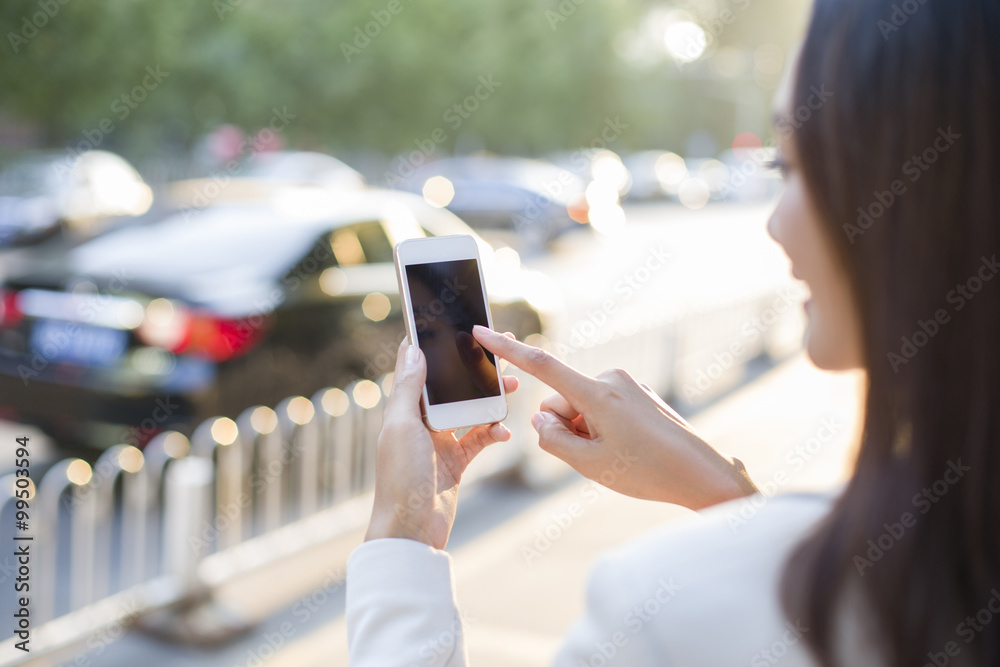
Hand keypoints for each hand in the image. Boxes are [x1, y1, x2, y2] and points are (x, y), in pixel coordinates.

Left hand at [365, 337, 518, 548]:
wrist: (410, 531)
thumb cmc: (400, 478)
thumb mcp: (402, 427)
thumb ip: (409, 389)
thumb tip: (413, 349)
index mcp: (404, 409)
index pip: (420, 368)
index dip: (438, 346)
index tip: (459, 324)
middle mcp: (421, 422)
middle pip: (452, 386)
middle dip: (476, 369)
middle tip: (502, 351)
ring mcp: (439, 442)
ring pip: (471, 410)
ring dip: (492, 399)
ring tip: (514, 388)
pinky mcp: (455, 462)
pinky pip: (480, 439)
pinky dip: (494, 433)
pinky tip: (504, 434)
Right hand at [472, 325, 757, 509]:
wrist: (701, 472)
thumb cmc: (647, 471)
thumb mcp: (589, 464)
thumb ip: (553, 439)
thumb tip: (540, 419)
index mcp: (596, 393)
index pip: (541, 366)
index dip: (508, 350)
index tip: (483, 332)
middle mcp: (611, 380)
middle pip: (561, 400)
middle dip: (565, 426)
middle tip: (592, 458)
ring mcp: (627, 385)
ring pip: (582, 406)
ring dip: (586, 430)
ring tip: (616, 456)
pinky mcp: (638, 394)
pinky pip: (603, 407)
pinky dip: (603, 428)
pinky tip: (628, 450)